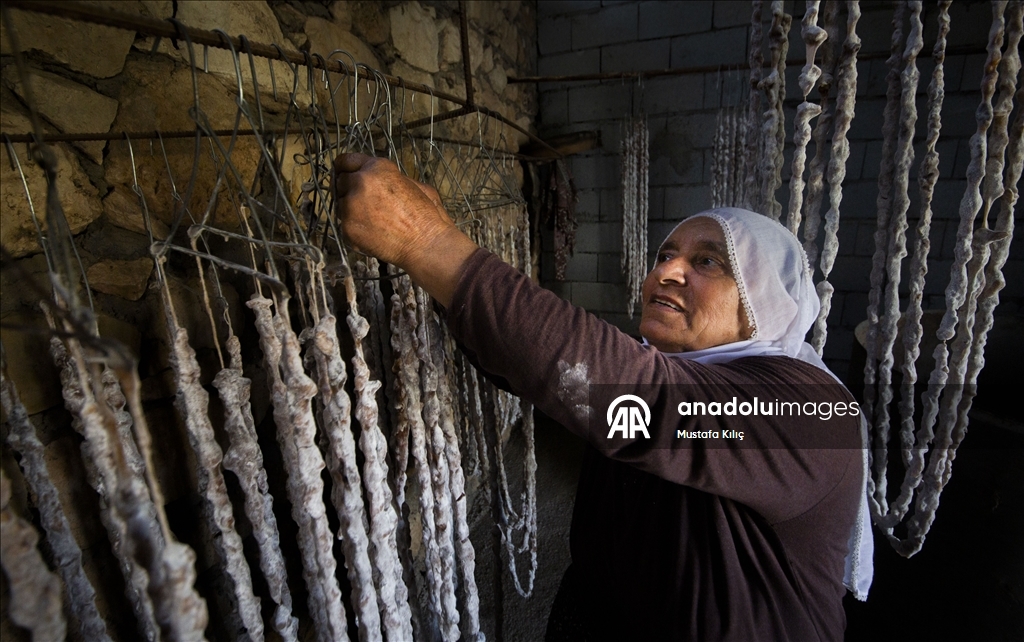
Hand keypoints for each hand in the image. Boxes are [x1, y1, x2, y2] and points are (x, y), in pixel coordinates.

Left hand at [333, 153, 477, 305]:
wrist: (426, 244)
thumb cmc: (427, 216)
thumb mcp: (414, 183)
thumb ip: (389, 178)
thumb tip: (378, 180)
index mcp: (377, 168)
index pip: (345, 161)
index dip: (345, 169)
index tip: (345, 176)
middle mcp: (360, 182)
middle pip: (340, 183)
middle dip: (350, 191)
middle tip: (367, 204)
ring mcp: (350, 206)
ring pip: (340, 205)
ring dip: (352, 211)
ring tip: (375, 221)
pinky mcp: (347, 228)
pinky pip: (345, 226)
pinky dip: (356, 230)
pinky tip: (374, 234)